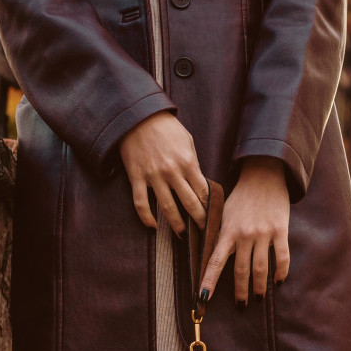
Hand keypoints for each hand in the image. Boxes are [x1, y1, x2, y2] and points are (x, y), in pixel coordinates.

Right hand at [119, 111, 207, 234]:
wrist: (138, 116)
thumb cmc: (165, 127)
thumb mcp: (187, 141)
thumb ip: (193, 163)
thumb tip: (199, 183)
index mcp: (188, 162)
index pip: (203, 192)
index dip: (210, 208)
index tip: (214, 218)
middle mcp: (172, 172)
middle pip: (190, 204)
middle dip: (199, 221)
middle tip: (204, 233)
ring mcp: (153, 176)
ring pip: (167, 208)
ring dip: (177, 225)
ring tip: (182, 235)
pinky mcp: (136, 177)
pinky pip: (141, 203)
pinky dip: (146, 218)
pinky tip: (153, 226)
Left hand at [199, 157, 289, 301]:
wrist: (264, 175)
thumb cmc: (242, 196)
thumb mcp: (225, 212)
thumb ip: (220, 234)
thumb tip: (212, 255)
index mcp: (228, 231)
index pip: (215, 261)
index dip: (209, 280)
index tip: (203, 297)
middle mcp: (244, 234)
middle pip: (241, 270)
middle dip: (240, 291)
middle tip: (241, 306)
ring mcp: (263, 234)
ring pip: (261, 268)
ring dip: (260, 287)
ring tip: (259, 298)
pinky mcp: (280, 231)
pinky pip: (281, 257)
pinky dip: (280, 272)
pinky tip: (278, 281)